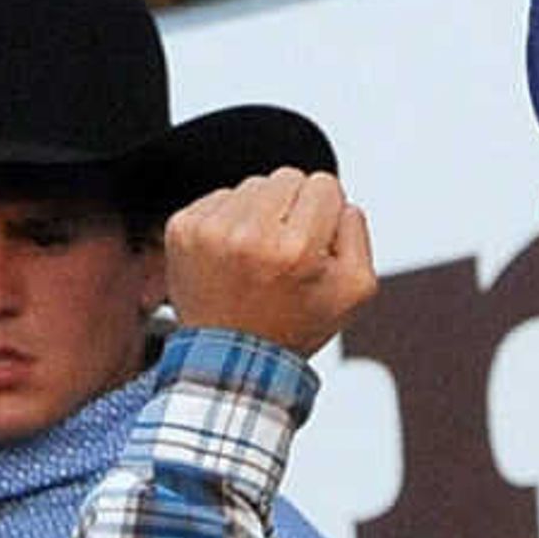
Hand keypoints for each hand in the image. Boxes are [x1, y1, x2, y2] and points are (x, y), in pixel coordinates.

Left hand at [165, 170, 374, 361]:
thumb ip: (356, 229)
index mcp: (294, 248)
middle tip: (281, 254)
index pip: (323, 184)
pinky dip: (227, 221)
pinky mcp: (181, 231)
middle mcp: (248, 236)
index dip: (324, 213)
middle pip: (286, 178)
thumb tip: (334, 197)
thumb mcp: (355, 288)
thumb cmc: (294, 325)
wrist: (229, 359)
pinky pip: (219, 198)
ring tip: (253, 258)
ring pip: (252, 187)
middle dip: (291, 208)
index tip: (310, 247)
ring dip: (258, 214)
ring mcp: (209, 232)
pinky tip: (228, 257)